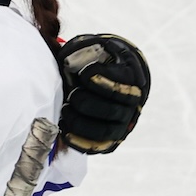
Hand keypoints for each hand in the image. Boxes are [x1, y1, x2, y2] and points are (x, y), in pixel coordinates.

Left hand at [58, 33, 149, 153]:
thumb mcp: (93, 49)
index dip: (103, 81)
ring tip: (64, 110)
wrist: (105, 80)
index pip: (122, 86)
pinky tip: (64, 131)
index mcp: (131, 81)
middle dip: (86, 103)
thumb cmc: (96, 62)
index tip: (84, 74)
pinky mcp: (108, 140)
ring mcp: (121, 125)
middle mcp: (131, 107)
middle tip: (71, 94)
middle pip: (110, 111)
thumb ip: (83, 51)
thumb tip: (69, 62)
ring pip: (103, 131)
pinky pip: (95, 146)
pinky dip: (79, 141)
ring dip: (80, 122)